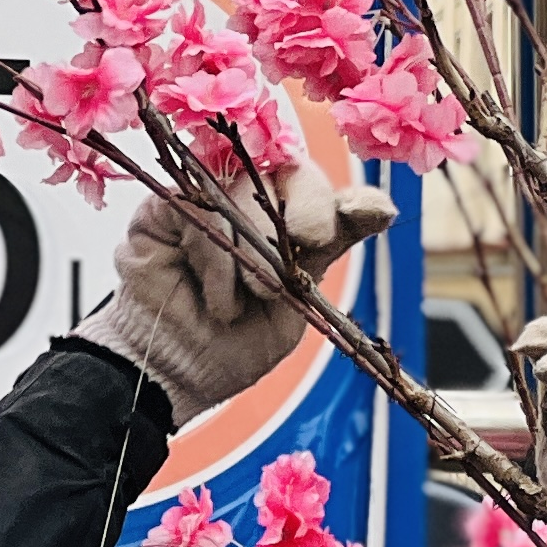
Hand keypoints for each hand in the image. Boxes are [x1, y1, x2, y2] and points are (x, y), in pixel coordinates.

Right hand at [73, 167, 392, 423]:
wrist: (175, 375)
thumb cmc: (235, 344)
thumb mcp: (296, 306)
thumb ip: (326, 251)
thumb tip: (383, 205)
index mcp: (296, 224)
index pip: (334, 194)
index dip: (357, 199)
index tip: (372, 213)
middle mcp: (256, 202)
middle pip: (293, 171)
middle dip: (306, 214)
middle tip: (296, 262)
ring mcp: (209, 197)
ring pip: (245, 184)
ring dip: (254, 247)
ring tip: (245, 300)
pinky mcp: (164, 205)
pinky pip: (197, 202)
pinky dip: (214, 251)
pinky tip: (217, 294)